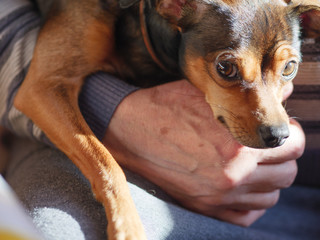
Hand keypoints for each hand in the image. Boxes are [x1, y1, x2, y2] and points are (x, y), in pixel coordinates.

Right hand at [103, 80, 304, 226]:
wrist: (129, 130)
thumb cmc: (164, 107)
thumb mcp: (206, 93)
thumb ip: (248, 96)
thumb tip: (283, 93)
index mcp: (235, 143)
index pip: (292, 144)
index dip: (290, 132)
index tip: (280, 127)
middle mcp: (231, 174)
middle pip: (287, 173)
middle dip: (285, 155)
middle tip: (269, 143)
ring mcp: (218, 196)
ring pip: (271, 197)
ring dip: (270, 179)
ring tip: (257, 164)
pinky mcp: (204, 207)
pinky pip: (247, 217)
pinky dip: (252, 203)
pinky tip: (243, 186)